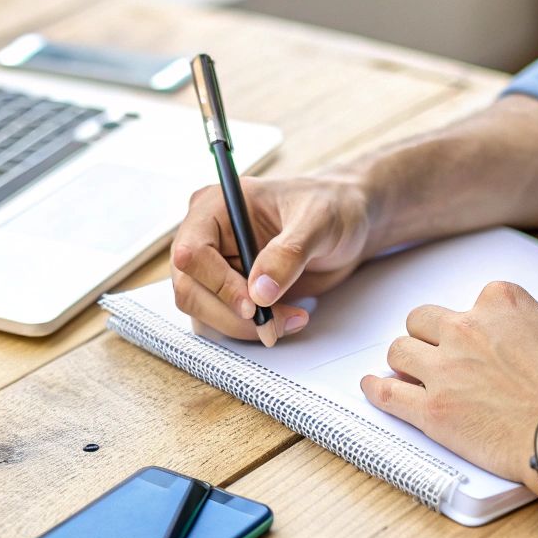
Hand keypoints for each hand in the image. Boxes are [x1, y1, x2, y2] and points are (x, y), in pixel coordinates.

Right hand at [168, 174, 372, 344]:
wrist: (347, 224)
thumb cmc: (331, 206)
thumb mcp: (318, 220)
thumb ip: (289, 253)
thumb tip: (260, 291)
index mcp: (215, 207)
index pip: (191, 252)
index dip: (217, 283)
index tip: (253, 303)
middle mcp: (206, 237)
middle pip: (189, 290)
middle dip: (230, 315)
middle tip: (272, 324)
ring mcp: (216, 267)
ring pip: (203, 313)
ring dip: (242, 327)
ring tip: (290, 319)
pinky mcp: (230, 292)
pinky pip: (223, 322)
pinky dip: (251, 330)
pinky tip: (285, 318)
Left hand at [360, 280, 537, 497]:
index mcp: (505, 304)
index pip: (476, 301)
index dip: (477, 324)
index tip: (481, 341)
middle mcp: (467, 328)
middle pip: (423, 320)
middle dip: (428, 336)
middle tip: (436, 356)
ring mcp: (444, 368)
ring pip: (399, 351)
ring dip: (402, 362)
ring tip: (406, 374)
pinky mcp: (431, 409)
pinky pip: (387, 393)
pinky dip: (376, 390)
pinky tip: (372, 388)